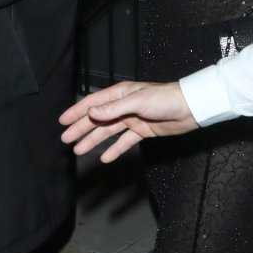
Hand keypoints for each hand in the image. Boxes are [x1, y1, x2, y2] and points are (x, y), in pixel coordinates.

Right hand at [59, 81, 198, 161]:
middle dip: (80, 128)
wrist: (190, 108)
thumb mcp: (137, 101)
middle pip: (96, 119)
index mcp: (119, 94)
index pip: (92, 103)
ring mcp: (132, 119)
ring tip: (78, 150)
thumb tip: (92, 112)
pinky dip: (114, 150)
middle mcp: (123, 106)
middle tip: (66, 139)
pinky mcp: (141, 131)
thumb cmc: (164, 99)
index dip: (76, 112)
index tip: (62, 121)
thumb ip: (113, 108)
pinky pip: (124, 142)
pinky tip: (105, 158)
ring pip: (107, 131)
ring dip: (93, 141)